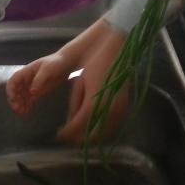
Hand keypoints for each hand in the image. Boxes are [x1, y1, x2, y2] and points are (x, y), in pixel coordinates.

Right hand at [6, 52, 73, 115]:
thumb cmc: (56, 62)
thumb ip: (39, 80)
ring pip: (21, 97)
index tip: (13, 99)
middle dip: (14, 100)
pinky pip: (29, 100)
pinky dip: (26, 106)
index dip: (10, 90)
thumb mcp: (47, 69)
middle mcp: (27, 79)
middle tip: (18, 109)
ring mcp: (32, 85)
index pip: (13, 81)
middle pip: (15, 91)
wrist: (66, 62)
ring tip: (23, 113)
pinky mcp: (38, 90)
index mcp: (26, 72)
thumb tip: (32, 92)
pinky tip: (27, 113)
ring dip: (19, 105)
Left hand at [55, 23, 127, 142]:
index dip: (67, 133)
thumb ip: (75, 103)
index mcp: (95, 101)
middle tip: (67, 135)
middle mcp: (109, 108)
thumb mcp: (80, 81)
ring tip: (79, 132)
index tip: (58, 134)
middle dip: (78, 137)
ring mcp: (120, 108)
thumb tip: (70, 120)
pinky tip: (94, 126)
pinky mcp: (125, 105)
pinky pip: (114, 125)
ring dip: (91, 135)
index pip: (78, 126)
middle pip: (92, 134)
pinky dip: (103, 129)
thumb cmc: (95, 60)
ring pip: (105, 132)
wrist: (117, 46)